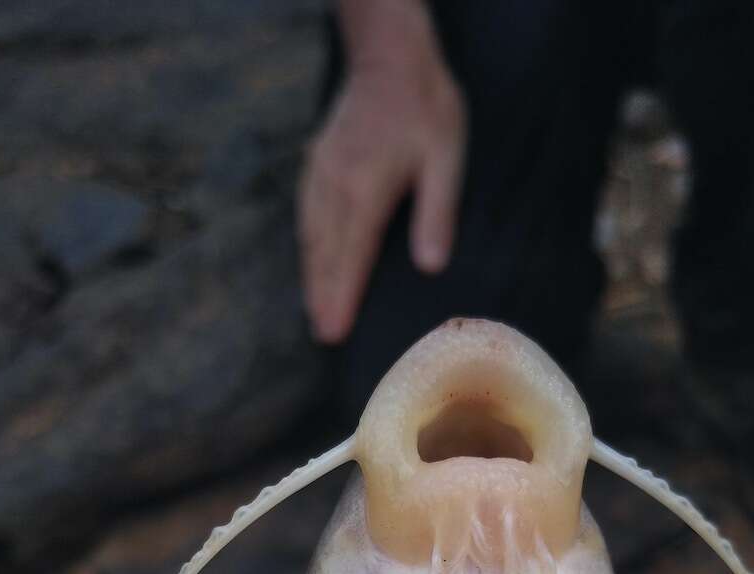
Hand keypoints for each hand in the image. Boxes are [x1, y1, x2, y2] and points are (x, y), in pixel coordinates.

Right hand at [298, 5, 466, 342]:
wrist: (389, 57)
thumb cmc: (424, 107)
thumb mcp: (446, 157)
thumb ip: (437, 211)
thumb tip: (430, 265)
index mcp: (367, 187)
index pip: (352, 254)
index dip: (343, 295)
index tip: (335, 330)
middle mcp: (336, 184)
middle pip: (325, 252)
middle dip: (323, 296)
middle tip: (324, 335)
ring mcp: (321, 174)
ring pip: (311, 236)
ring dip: (312, 276)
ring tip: (315, 313)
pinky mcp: (316, 166)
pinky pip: (307, 216)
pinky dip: (309, 248)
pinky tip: (312, 267)